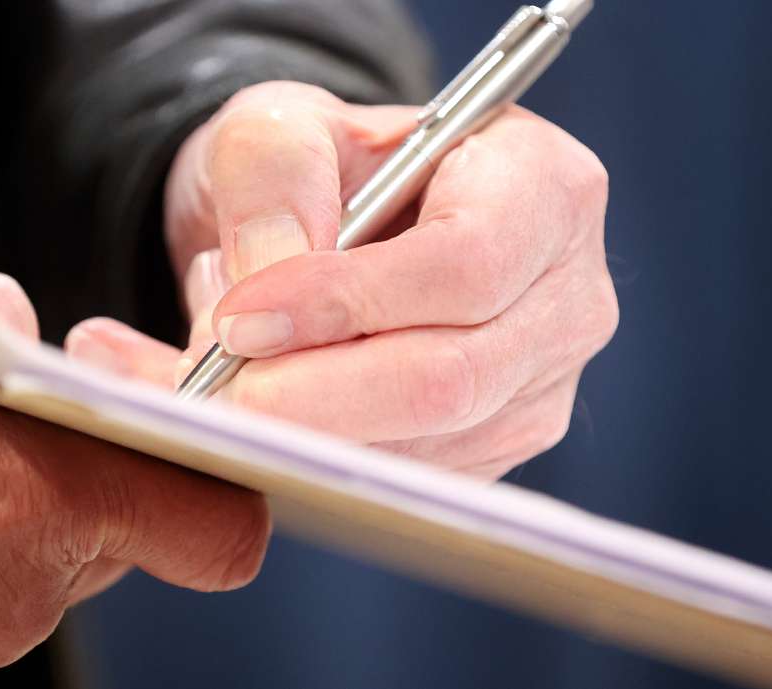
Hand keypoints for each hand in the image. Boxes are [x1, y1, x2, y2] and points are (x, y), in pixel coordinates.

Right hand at [0, 273, 268, 688]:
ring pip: (31, 579)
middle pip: (109, 544)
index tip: (200, 471)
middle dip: (81, 491)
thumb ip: (31, 341)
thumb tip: (43, 356)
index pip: (217, 533)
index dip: (221, 501)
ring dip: (2, 529)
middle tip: (16, 437)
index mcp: (61, 496)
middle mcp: (25, 592)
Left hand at [74, 81, 617, 479]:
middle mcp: (565, 296)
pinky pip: (399, 480)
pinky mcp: (492, 446)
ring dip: (298, 430)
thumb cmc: (321, 166)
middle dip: (310, 396)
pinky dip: (309, 459)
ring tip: (211, 378)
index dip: (348, 302)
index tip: (241, 321)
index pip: (468, 264)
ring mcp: (537, 384)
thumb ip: (274, 176)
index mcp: (544, 187)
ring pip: (418, 447)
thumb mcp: (282, 125)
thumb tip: (270, 281)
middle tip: (206, 388)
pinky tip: (253, 412)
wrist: (329, 226)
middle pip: (449, 379)